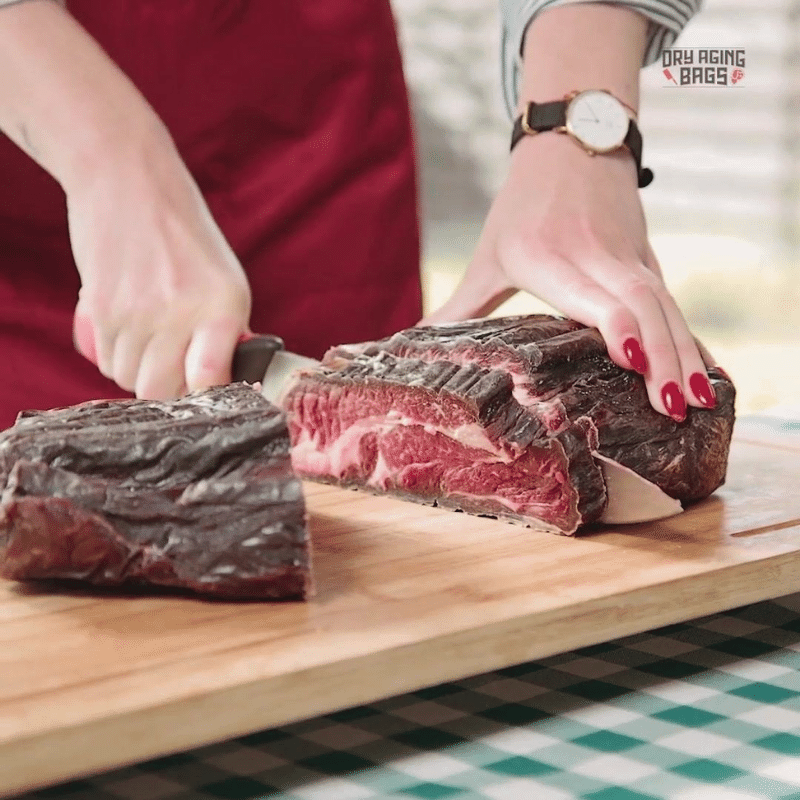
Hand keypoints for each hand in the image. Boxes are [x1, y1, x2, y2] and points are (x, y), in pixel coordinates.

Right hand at [67, 127, 250, 399]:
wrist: (130, 184)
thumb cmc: (187, 237)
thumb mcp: (226, 282)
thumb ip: (224, 334)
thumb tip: (224, 379)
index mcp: (221, 307)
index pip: (208, 380)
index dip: (205, 398)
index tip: (208, 393)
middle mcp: (179, 315)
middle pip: (160, 391)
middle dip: (168, 390)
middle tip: (176, 368)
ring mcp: (135, 315)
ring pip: (129, 379)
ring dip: (139, 371)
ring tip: (151, 339)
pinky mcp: (100, 311)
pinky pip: (106, 361)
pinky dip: (117, 356)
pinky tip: (129, 329)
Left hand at [422, 133, 717, 420]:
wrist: (572, 143)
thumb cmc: (522, 207)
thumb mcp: (489, 256)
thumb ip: (459, 306)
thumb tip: (414, 342)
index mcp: (549, 256)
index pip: (593, 292)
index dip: (617, 324)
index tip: (631, 361)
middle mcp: (596, 256)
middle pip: (640, 305)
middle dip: (662, 357)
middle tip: (674, 410)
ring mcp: (628, 256)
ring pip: (665, 306)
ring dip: (685, 353)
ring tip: (701, 403)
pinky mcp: (647, 259)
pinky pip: (673, 304)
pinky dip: (691, 339)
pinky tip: (708, 375)